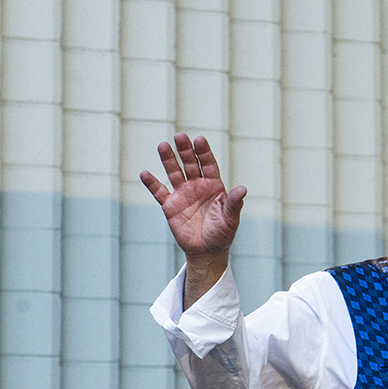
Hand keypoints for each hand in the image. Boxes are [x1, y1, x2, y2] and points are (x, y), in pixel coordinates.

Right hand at [140, 133, 246, 305]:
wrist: (206, 251)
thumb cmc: (222, 234)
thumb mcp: (230, 219)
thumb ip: (234, 203)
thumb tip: (242, 189)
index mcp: (213, 186)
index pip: (208, 164)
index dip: (204, 152)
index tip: (199, 140)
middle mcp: (197, 186)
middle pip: (190, 164)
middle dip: (185, 151)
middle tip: (179, 137)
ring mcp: (182, 194)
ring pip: (174, 173)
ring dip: (168, 160)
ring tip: (163, 145)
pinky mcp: (170, 206)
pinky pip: (159, 192)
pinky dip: (152, 183)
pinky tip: (145, 173)